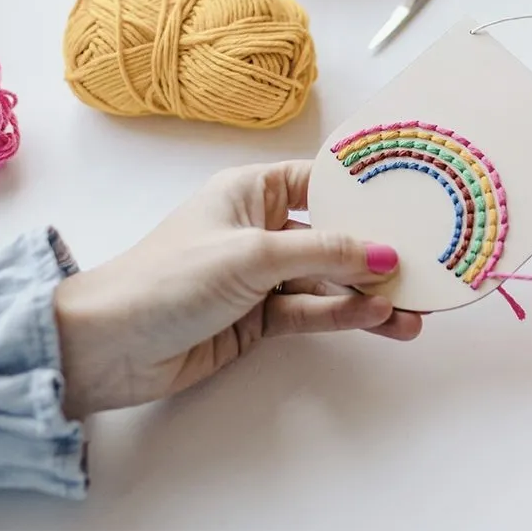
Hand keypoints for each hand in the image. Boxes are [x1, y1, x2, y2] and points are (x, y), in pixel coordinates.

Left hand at [54, 162, 420, 417]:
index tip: (414, 200)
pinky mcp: (258, 318)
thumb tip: (385, 255)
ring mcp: (261, 276)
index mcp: (253, 191)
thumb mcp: (252, 255)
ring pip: (327, 280)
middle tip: (424, 268)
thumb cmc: (170, 277)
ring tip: (413, 312)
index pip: (322, 183)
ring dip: (367, 295)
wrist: (107, 348)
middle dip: (375, 254)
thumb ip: (323, 253)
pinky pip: (311, 311)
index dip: (366, 193)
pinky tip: (377, 320)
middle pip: (332, 236)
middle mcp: (261, 227)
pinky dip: (342, 316)